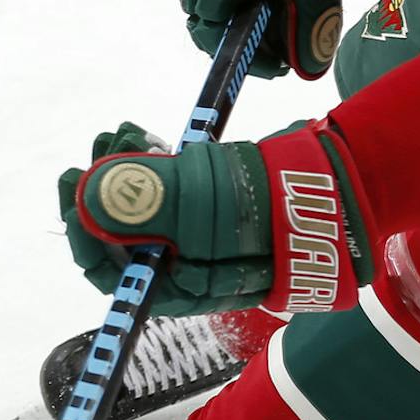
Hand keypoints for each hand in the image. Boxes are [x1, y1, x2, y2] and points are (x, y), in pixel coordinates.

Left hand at [60, 120, 371, 315]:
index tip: (72, 179)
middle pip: (124, 236)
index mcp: (181, 287)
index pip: (111, 269)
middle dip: (103, 190)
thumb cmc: (277, 203)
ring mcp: (206, 240)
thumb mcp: (204, 199)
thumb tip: (84, 196)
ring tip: (121, 132)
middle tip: (97, 145)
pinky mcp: (222, 212)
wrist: (348, 184)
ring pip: (148, 211)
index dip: (84, 226)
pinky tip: (147, 137)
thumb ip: (143, 198)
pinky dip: (155, 165)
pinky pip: (174, 194)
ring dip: (126, 171)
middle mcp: (187, 271)